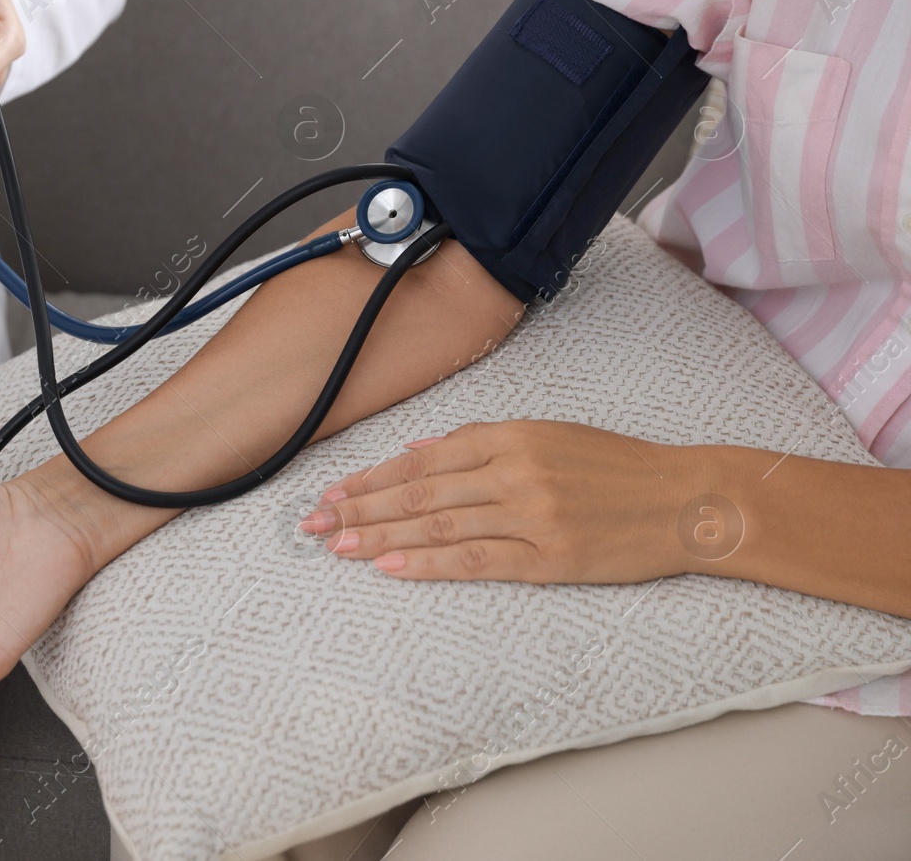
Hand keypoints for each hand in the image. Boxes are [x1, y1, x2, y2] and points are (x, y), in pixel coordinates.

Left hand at [302, 420, 702, 583]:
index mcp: (511, 435)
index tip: (332, 491)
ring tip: (337, 545)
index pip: (422, 459)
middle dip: (360, 508)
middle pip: (419, 492)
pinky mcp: (550, 558)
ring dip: (381, 536)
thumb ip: (482, 443)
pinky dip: (430, 563)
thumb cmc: (616, 466)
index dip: (371, 477)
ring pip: (439, 524)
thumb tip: (416, 454)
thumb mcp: (548, 434)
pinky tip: (391, 567)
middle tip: (313, 523)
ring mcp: (531, 515)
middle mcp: (515, 471)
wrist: (687, 500)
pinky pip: (477, 560)